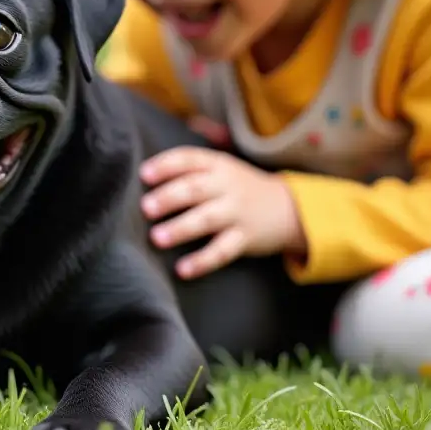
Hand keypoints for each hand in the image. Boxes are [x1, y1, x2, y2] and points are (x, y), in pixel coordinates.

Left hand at [140, 146, 305, 278]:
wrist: (289, 208)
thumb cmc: (238, 188)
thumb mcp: (220, 169)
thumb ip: (189, 170)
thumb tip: (141, 176)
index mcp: (217, 165)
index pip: (189, 159)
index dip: (166, 165)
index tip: (143, 174)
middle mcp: (227, 186)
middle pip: (196, 188)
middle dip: (169, 197)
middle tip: (145, 207)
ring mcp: (237, 212)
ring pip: (207, 219)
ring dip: (181, 229)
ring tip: (157, 238)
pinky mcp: (246, 238)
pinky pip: (223, 251)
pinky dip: (202, 261)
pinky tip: (182, 270)